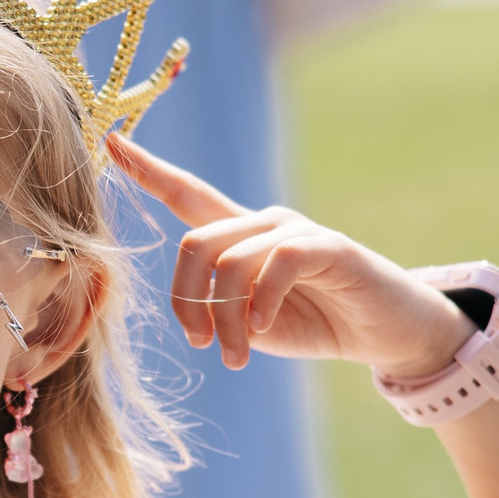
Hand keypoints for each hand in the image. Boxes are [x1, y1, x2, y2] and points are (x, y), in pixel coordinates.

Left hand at [108, 132, 471, 378]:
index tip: (111, 142)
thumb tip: (195, 312)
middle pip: (194, 242)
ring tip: (234, 356)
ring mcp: (296, 230)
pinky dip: (260, 301)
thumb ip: (220, 309)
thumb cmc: (317, 322)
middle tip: (200, 344)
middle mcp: (263, 223)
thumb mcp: (252, 322)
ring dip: (224, 319)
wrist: (387, 333)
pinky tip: (263, 328)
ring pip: (229, 260)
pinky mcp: (329, 246)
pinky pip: (276, 262)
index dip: (149, 170)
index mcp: (240, 237)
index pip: (187, 195)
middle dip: (184, 300)